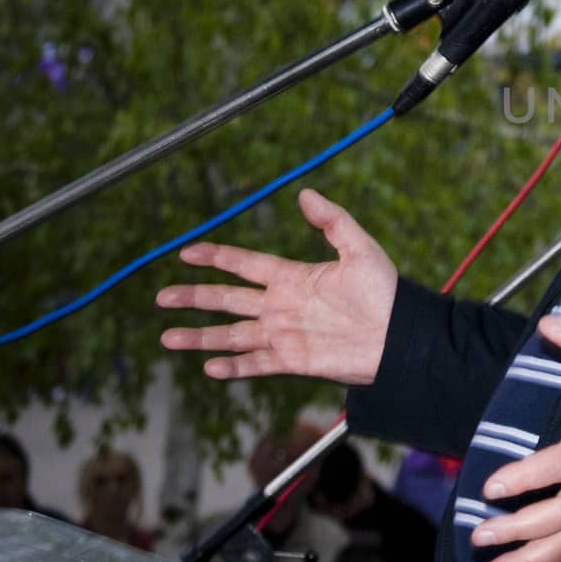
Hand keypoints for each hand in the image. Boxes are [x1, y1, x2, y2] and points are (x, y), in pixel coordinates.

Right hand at [156, 188, 396, 385]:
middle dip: (193, 297)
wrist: (399, 336)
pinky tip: (209, 367)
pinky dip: (233, 367)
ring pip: (231, 334)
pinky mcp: (292, 360)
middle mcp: (281, 306)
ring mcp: (284, 334)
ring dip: (199, 337)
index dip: (215, 257)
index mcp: (293, 277)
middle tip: (161, 296)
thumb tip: (306, 193)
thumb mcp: (360, 249)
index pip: (243, 264)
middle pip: (226, 299)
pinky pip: (255, 364)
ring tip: (166, 337)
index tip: (186, 252)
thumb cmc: (385, 292)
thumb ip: (332, 221)